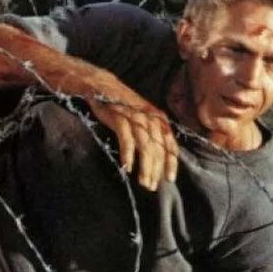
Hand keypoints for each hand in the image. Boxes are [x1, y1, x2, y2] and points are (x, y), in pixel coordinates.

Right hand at [86, 74, 177, 190]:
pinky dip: (128, 154)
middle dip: (155, 170)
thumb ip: (151, 133)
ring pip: (145, 146)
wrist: (101, 85)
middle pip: (157, 149)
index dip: (171, 163)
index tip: (169, 179)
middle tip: (150, 186)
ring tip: (142, 182)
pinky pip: (126, 139)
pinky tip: (127, 167)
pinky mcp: (118, 116)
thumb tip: (157, 158)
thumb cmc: (122, 105)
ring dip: (144, 166)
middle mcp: (149, 117)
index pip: (170, 144)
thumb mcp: (141, 116)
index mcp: (158, 119)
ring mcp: (134, 116)